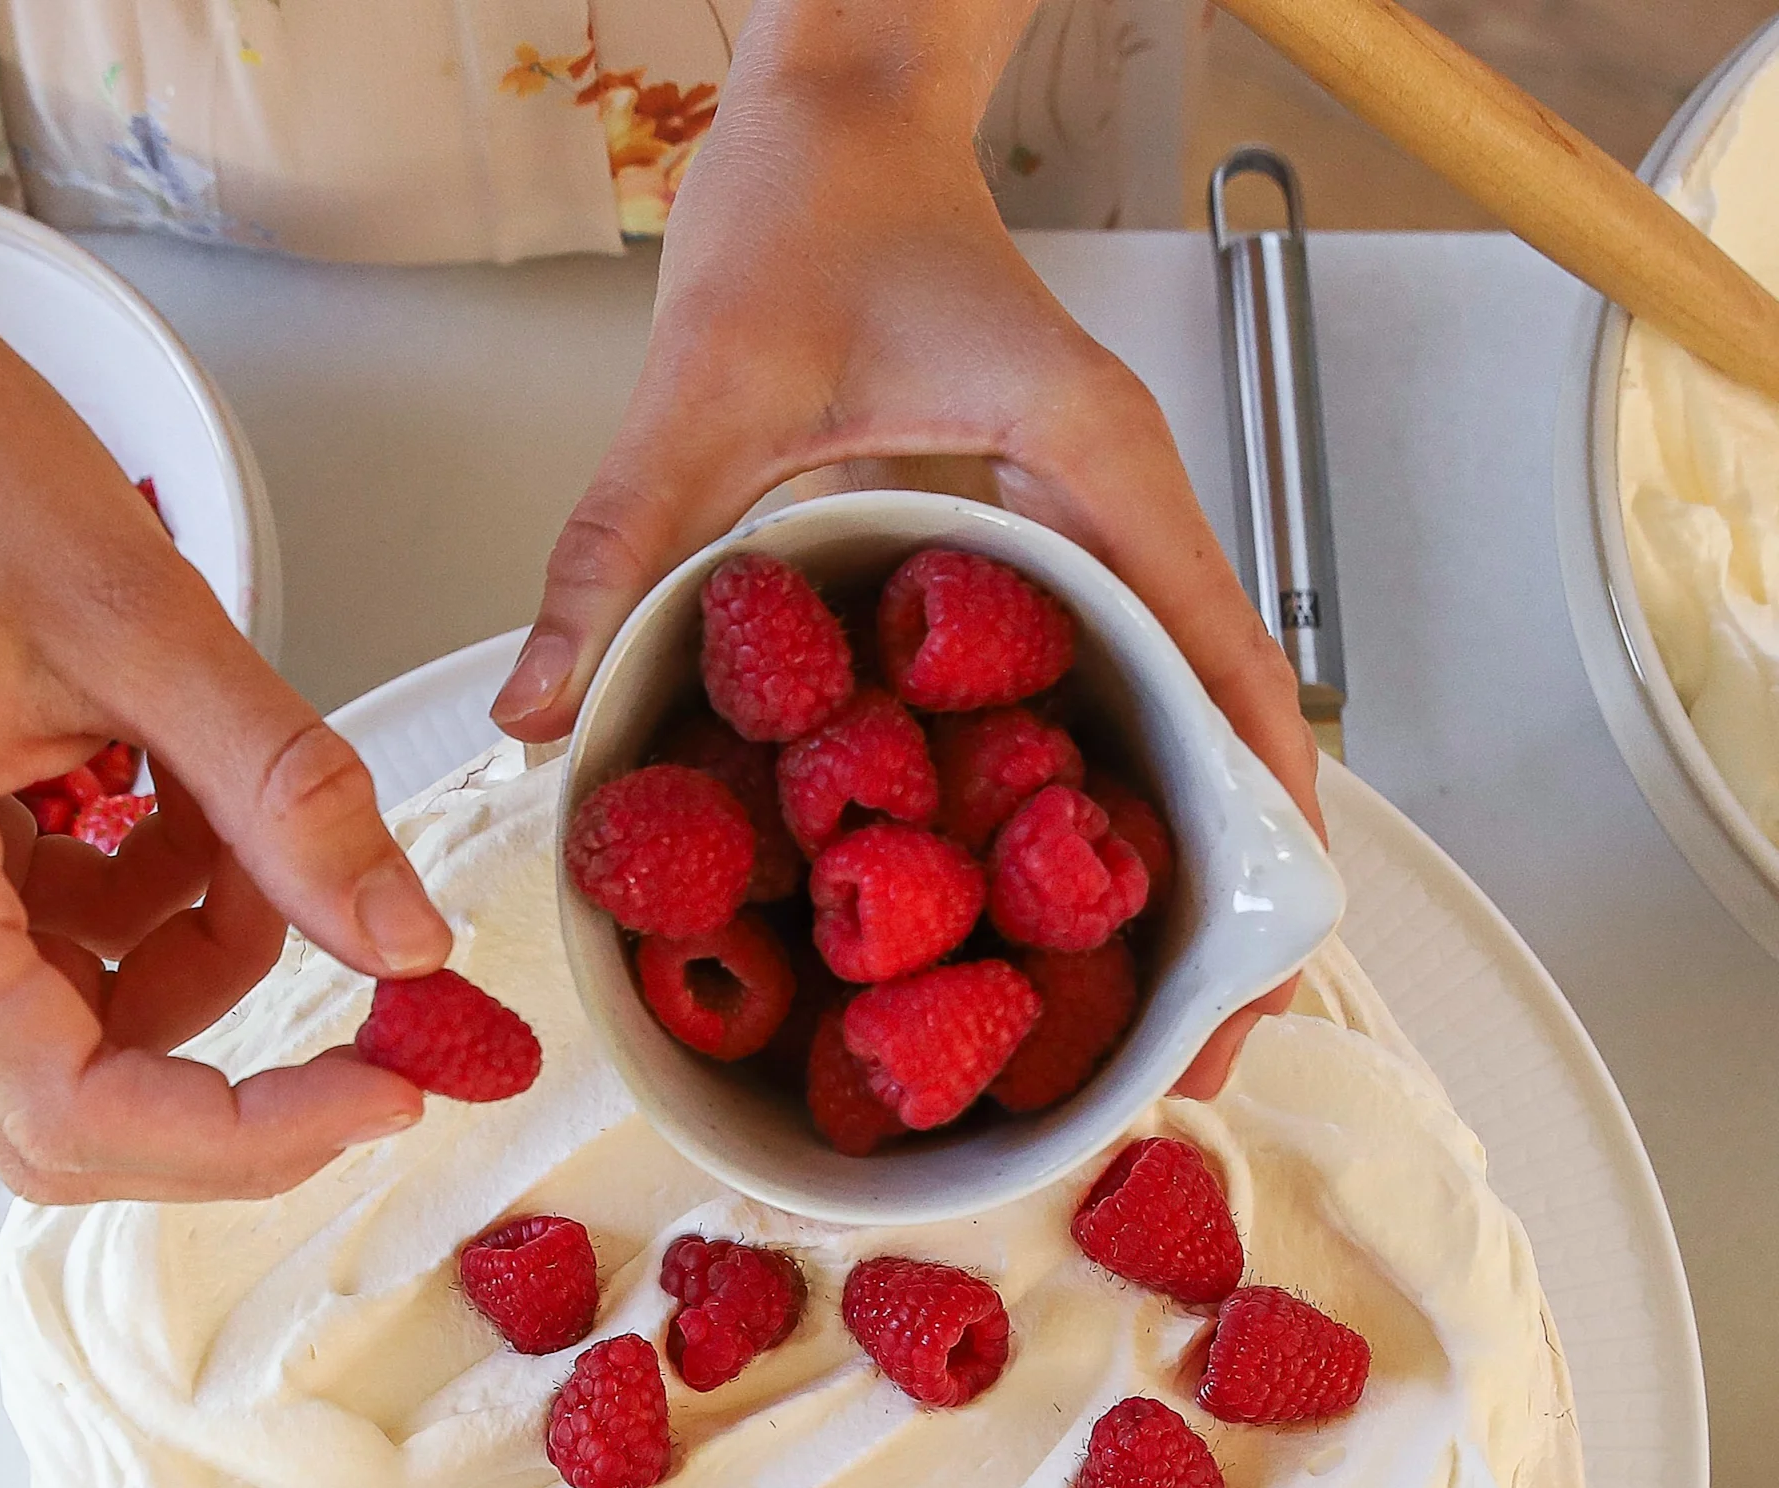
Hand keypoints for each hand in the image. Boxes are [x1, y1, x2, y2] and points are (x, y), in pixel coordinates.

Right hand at [0, 204, 451, 1202]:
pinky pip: (87, 957)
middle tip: (378, 1016)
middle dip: (240, 1077)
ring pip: (100, 1035)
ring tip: (251, 811)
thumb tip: (403, 941)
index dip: (241, 1136)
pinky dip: (179, 907)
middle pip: (78, 1115)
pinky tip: (195, 798)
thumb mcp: (141, 620)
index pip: (69, 1110)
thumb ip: (286, 794)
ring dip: (217, 957)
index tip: (380, 1094)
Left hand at [494, 40, 1321, 1098]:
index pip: (1223, 659)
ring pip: (1174, 734)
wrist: (834, 122)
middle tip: (1192, 1054)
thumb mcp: (704, 388)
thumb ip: (622, 548)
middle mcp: (1121, 516)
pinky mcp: (1046, 567)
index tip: (1254, 950)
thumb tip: (544, 716)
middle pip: (1223, 733)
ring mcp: (1096, 544)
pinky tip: (1049, 917)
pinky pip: (1099, 705)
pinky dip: (1095, 814)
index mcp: (1092, 466)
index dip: (1254, 817)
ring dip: (1173, 875)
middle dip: (1227, 897)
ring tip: (1148, 1025)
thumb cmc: (811, 211)